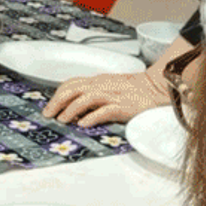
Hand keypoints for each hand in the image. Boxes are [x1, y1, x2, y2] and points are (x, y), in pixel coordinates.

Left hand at [42, 71, 169, 126]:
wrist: (156, 87)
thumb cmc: (132, 89)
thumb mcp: (108, 87)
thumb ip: (92, 94)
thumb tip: (74, 108)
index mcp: (97, 81)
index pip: (71, 84)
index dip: (57, 95)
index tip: (49, 107)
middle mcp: (102, 86)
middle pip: (73, 90)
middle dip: (57, 102)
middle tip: (49, 114)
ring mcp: (112, 95)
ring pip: (86, 98)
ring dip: (71, 109)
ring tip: (62, 120)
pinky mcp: (123, 106)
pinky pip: (105, 110)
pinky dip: (92, 117)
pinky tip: (84, 124)